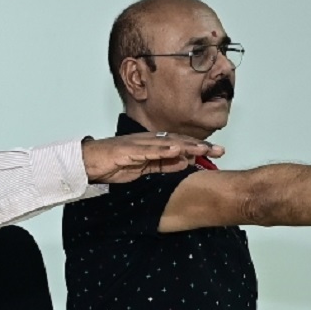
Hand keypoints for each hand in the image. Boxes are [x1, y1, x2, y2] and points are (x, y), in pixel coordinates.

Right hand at [81, 132, 220, 183]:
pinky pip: (149, 151)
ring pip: (168, 144)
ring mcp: (140, 144)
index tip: (218, 151)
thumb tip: (184, 162)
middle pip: (179, 141)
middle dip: (201, 145)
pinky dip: (163, 150)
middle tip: (221, 150)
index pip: (181, 144)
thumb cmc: (113, 164)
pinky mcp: (129, 151)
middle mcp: (150, 140)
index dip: (200, 147)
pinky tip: (176, 150)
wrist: (89, 162)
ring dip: (187, 146)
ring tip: (204, 149)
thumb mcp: (144, 168)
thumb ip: (164, 165)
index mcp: (154, 144)